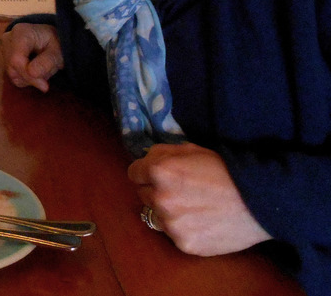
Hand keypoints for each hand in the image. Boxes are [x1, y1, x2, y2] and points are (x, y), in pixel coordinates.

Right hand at [0, 22, 62, 91]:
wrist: (51, 37)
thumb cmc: (56, 41)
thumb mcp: (58, 51)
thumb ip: (47, 61)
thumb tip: (32, 73)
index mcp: (21, 32)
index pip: (16, 59)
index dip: (28, 75)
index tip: (44, 86)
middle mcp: (8, 39)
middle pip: (12, 67)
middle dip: (31, 78)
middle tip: (47, 81)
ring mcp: (5, 48)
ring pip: (12, 73)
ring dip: (30, 78)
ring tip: (44, 70)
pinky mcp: (5, 57)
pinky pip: (14, 75)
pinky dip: (26, 78)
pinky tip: (36, 70)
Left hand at [128, 143, 270, 254]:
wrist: (258, 201)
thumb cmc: (225, 170)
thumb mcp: (191, 149)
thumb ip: (162, 153)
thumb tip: (144, 160)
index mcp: (159, 171)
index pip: (133, 173)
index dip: (146, 172)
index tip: (159, 175)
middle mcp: (160, 198)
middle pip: (143, 194)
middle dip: (156, 191)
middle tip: (181, 190)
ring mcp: (171, 224)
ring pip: (155, 216)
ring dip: (167, 212)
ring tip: (192, 207)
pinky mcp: (183, 243)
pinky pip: (172, 234)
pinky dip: (182, 228)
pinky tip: (201, 221)